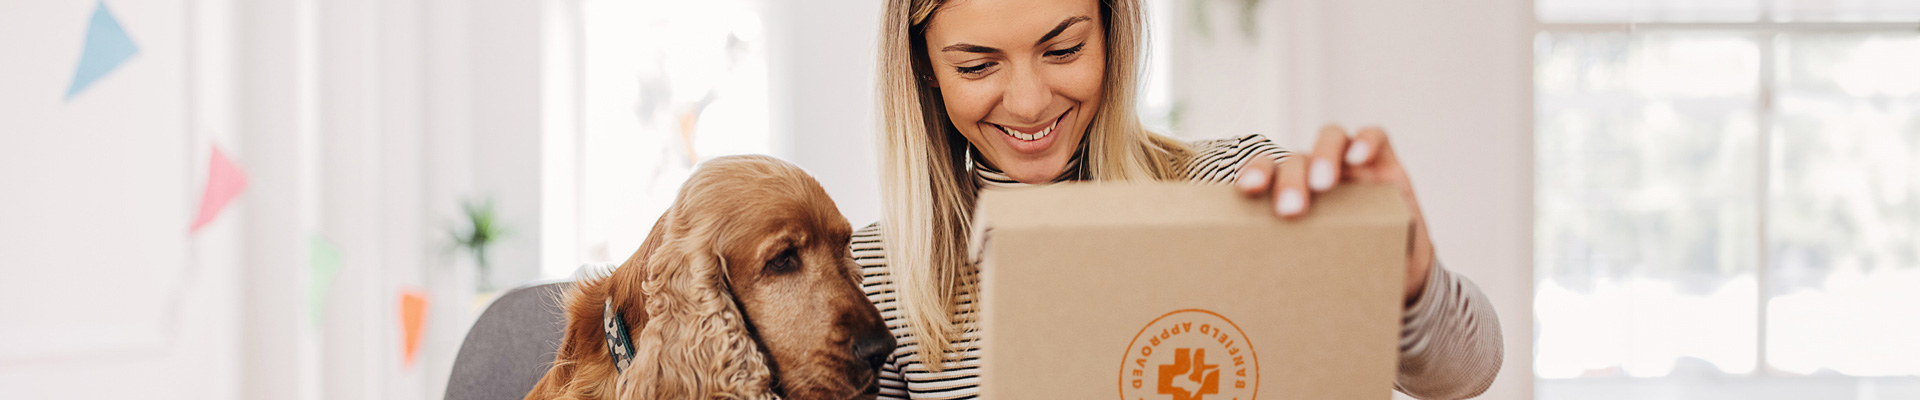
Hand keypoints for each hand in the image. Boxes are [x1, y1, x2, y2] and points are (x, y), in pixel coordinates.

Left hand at [1234, 125, 1435, 304]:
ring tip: (1323, 184)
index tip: (1248, 191)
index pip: (1267, 171)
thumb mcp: (1318, 264)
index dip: (1255, 173)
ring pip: (1331, 138)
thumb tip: (1257, 300)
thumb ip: (1292, 261)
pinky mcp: (1385, 162)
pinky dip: (1366, 142)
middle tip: (1291, 209)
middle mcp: (1317, 173)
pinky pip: (1375, 137)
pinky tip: (1358, 158)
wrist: (1398, 272)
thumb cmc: (1347, 267)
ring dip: (1323, 156)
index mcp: (1291, 193)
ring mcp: (1351, 164)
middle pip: (1296, 159)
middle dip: (1290, 179)